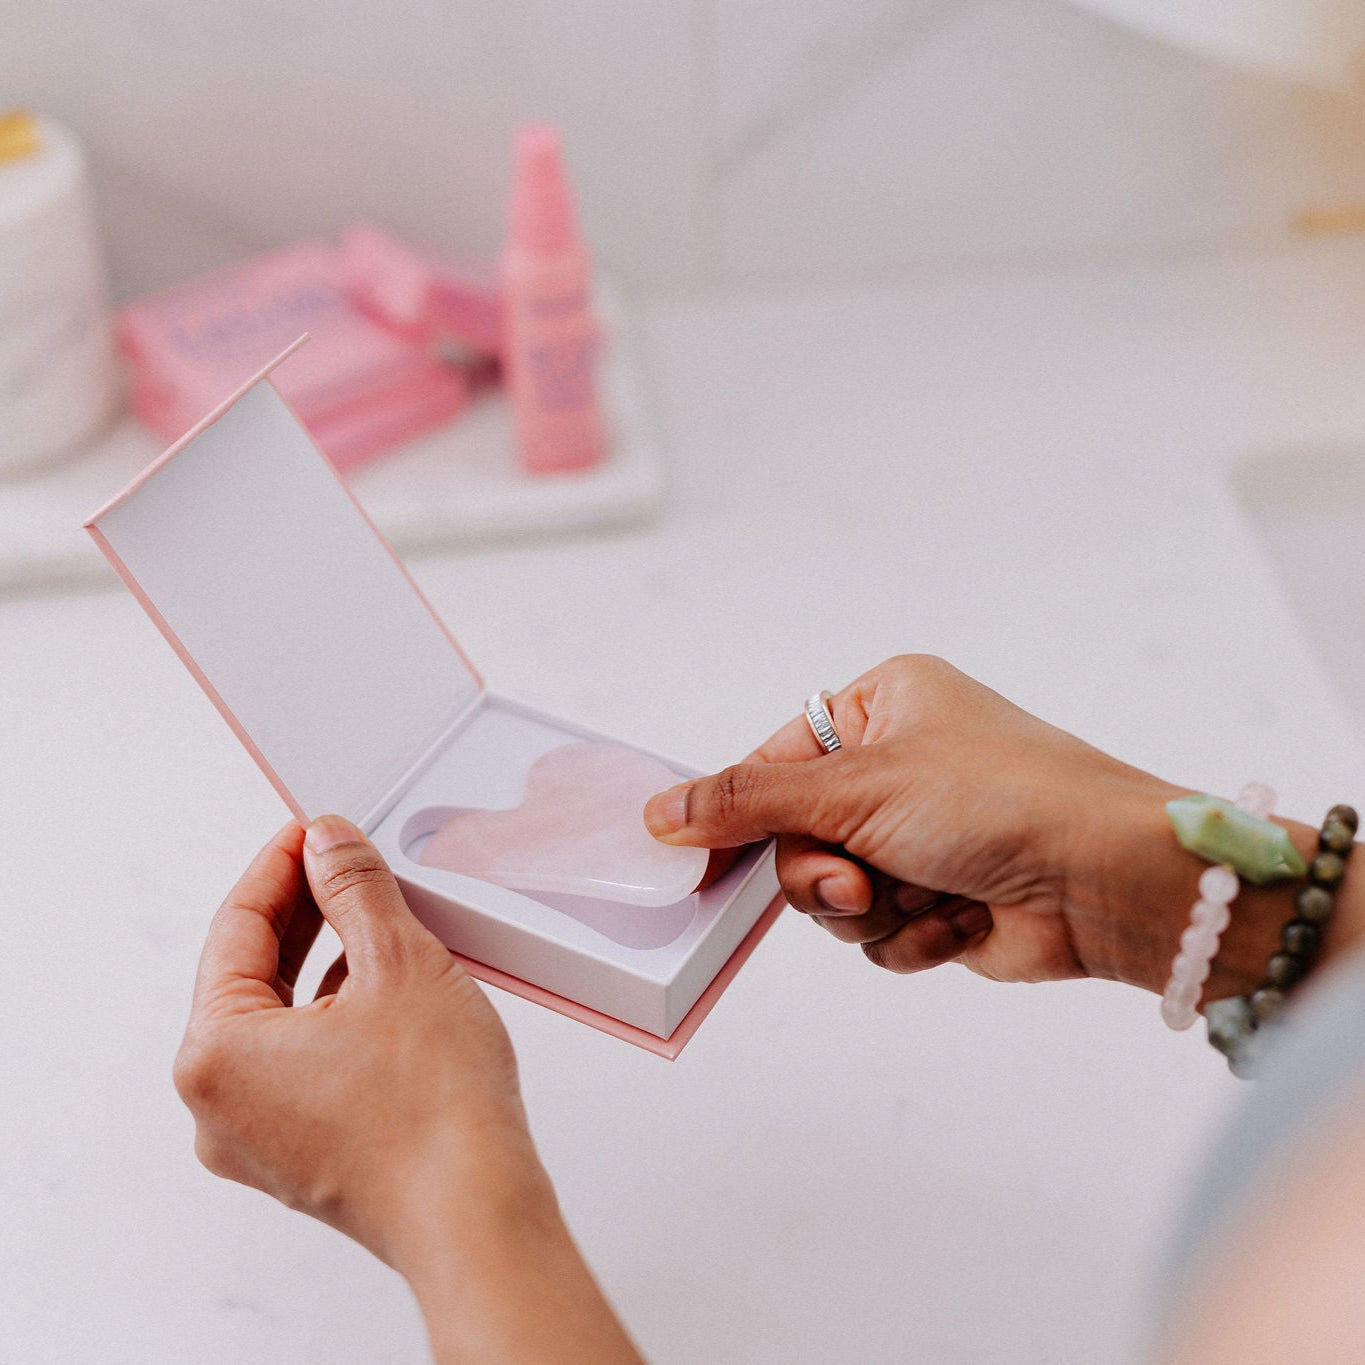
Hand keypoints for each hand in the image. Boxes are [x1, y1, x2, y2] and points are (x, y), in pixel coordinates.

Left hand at [175, 817, 640, 1363]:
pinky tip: (383, 987)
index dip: (278, 866)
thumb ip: (353, 888)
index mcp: (214, 1055)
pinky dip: (334, 1015)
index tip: (309, 831)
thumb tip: (328, 844)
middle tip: (340, 862)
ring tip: (371, 916)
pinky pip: (301, 1062)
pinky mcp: (300, 1155)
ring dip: (321, 962)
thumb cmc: (435, 1112)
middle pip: (250, 976)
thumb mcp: (399, 962)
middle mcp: (218, 1105)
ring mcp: (257, 1138)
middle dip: (301, 912)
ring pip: (278, 1020)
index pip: (236, 929)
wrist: (478, 1213)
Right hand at [645, 655, 1325, 997]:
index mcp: (883, 707)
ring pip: (833, 895)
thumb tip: (661, 811)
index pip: (772, 763)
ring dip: (872, 908)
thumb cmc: (1000, 798)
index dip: (739, 814)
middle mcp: (899, 767)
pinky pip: (880, 933)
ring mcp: (921, 836)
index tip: (696, 856)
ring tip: (926, 893)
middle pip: (796, 840)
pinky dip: (913, 935)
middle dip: (824, 874)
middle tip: (857, 878)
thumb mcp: (856, 786)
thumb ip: (749, 801)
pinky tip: (963, 919)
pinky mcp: (941, 899)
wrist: (1109, 879)